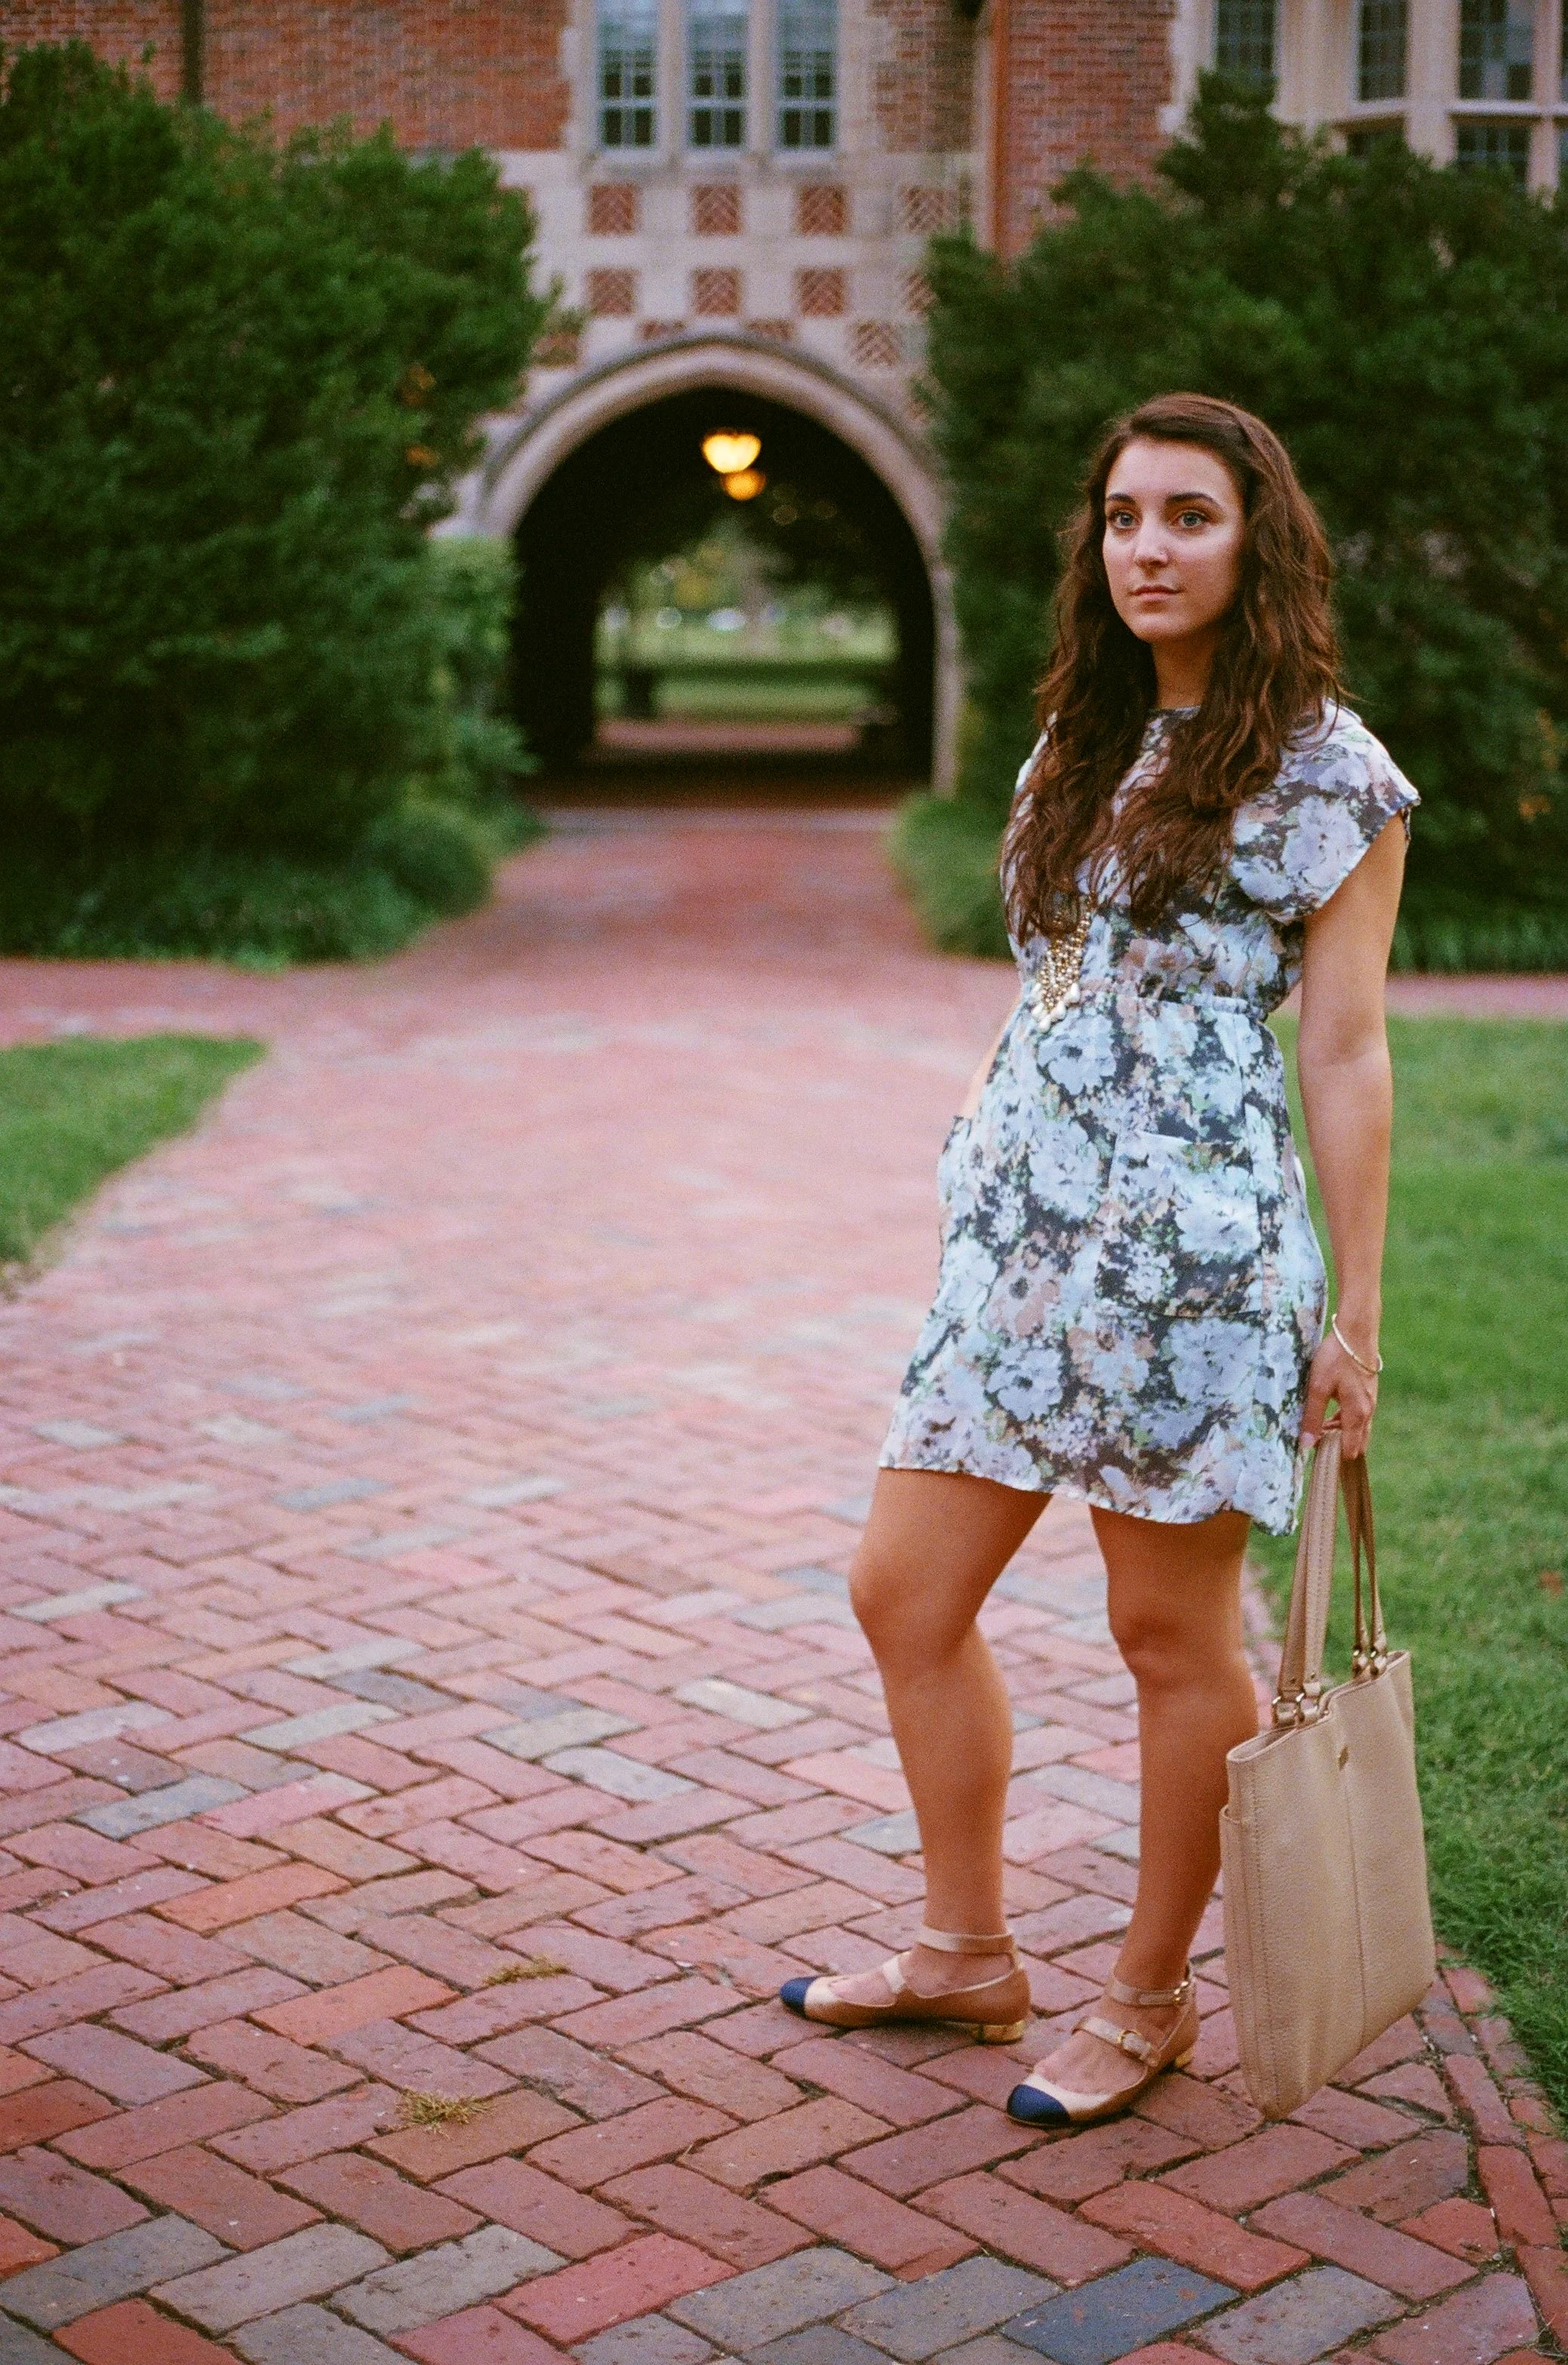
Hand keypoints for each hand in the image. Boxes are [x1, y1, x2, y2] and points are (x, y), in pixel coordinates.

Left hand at [1300, 1328, 1378, 1458]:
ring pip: (1357, 1428)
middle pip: (1357, 1442)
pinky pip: (1358, 1415)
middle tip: (1316, 1445)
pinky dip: (1344, 1420)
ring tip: (1318, 1428)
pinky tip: (1329, 1412)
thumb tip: (1305, 1445)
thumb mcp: (1318, 1388)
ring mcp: (1370, 1401)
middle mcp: (1368, 1411)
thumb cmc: (1336, 1358)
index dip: (1336, 1458)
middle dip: (1338, 1447)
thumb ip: (1312, 1417)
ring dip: (1339, 1432)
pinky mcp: (1368, 1392)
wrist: (1356, 1332)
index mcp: (1357, 1415)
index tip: (1318, 1458)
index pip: (1351, 1450)